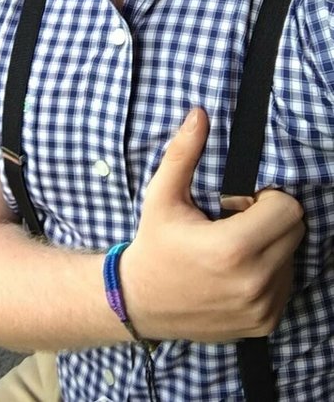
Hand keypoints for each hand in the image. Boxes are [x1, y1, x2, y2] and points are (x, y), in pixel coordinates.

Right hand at [120, 108, 304, 342]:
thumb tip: (199, 114)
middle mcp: (253, 282)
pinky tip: (238, 270)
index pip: (288, 209)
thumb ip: (183, 153)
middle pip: (296, 230)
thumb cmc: (154, 244)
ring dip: (272, 246)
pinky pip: (287, 283)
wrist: (141, 303)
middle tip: (236, 221)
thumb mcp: (162, 195)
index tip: (237, 204)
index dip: (265, 198)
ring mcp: (261, 307)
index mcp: (231, 249)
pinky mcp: (264, 322)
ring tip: (235, 248)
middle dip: (272, 218)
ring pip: (293, 257)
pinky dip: (270, 271)